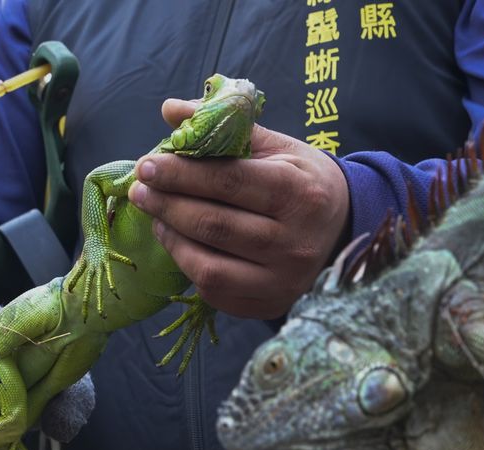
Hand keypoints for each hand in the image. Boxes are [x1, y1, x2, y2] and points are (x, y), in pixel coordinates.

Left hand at [128, 99, 349, 318]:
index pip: (228, 182)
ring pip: (209, 266)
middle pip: (214, 225)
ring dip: (171, 237)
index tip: (147, 165)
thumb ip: (225, 127)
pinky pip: (215, 291)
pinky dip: (188, 264)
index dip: (181, 173)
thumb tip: (170, 110)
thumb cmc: (304, 182)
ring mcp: (283, 280)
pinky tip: (178, 241)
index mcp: (299, 193)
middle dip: (167, 204)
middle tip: (140, 189)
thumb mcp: (278, 147)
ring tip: (154, 215)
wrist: (343, 229)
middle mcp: (294, 243)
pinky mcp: (270, 304)